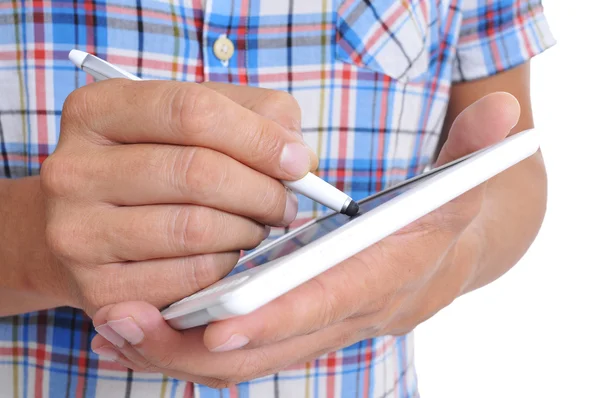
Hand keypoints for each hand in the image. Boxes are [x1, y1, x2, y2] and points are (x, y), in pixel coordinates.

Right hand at [39, 79, 316, 314]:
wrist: (88, 229)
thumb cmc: (154, 167)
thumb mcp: (193, 122)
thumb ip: (253, 117)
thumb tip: (298, 156)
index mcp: (96, 111)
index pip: (192, 111)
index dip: (258, 137)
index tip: (297, 160)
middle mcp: (73, 168)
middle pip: (197, 173)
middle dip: (262, 190)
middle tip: (285, 202)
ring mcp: (77, 232)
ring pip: (196, 228)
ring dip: (248, 229)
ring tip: (257, 224)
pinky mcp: (97, 288)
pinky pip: (189, 278)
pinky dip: (225, 266)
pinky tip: (226, 252)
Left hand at [89, 92, 519, 387]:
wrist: (443, 259)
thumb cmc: (440, 217)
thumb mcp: (459, 182)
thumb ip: (473, 151)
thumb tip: (508, 115)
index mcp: (386, 276)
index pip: (333, 301)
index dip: (283, 313)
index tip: (220, 321)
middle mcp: (349, 313)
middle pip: (275, 345)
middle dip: (202, 345)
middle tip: (129, 324)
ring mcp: (317, 327)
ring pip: (247, 359)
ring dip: (179, 351)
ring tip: (114, 331)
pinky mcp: (295, 328)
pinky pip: (237, 352)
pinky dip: (185, 348)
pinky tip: (134, 336)